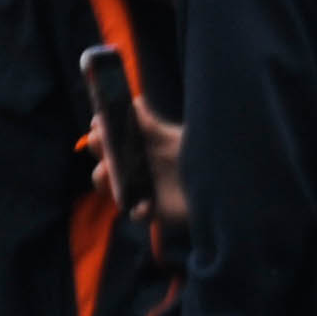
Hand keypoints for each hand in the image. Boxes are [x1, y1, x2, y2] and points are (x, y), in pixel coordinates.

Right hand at [94, 94, 183, 222]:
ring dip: (104, 178)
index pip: (111, 138)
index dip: (100, 130)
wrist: (218, 185)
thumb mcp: (175, 138)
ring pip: (112, 186)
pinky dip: (138, 210)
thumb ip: (153, 125)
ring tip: (108, 170)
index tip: (97, 121)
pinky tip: (146, 205)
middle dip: (97, 149)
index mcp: (138, 147)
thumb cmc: (195, 157)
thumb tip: (136, 102)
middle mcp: (135, 168)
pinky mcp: (153, 211)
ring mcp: (141, 189)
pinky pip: (137, 214)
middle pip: (105, 158)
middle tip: (98, 140)